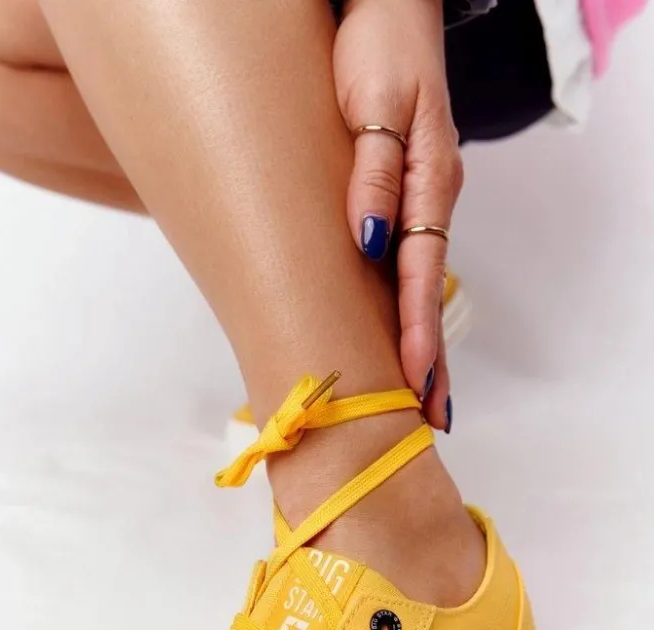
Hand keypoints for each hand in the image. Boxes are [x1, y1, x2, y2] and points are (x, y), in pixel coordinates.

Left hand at [333, 0, 462, 429]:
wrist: (385, 9)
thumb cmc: (378, 47)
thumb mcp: (376, 104)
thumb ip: (374, 174)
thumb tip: (369, 241)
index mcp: (428, 182)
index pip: (421, 270)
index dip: (417, 327)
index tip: (414, 377)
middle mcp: (428, 201)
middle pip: (429, 291)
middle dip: (431, 356)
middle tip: (429, 418)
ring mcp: (418, 202)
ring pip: (419, 284)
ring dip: (422, 341)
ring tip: (422, 397)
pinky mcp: (399, 197)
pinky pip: (405, 263)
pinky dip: (407, 307)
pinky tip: (403, 336)